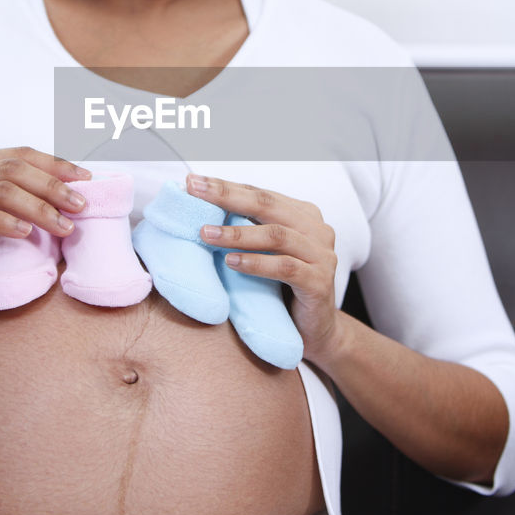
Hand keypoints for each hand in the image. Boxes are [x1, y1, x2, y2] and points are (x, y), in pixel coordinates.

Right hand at [0, 148, 91, 310]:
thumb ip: (19, 201)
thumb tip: (72, 199)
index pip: (21, 154)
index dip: (56, 164)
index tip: (86, 179)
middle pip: (16, 168)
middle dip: (54, 186)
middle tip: (81, 206)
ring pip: (2, 189)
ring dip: (39, 207)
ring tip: (64, 227)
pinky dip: (6, 222)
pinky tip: (26, 234)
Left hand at [187, 173, 348, 365]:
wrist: (314, 333)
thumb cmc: (281, 289)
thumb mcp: (264, 254)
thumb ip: (246, 230)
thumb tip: (199, 210)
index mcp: (303, 215)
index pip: (260, 194)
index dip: (226, 186)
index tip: (192, 182)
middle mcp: (317, 229)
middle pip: (267, 205)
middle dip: (227, 196)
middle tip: (195, 191)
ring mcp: (322, 255)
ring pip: (276, 235)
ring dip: (237, 234)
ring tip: (205, 233)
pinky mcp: (320, 283)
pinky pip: (285, 268)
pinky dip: (256, 263)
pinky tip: (231, 262)